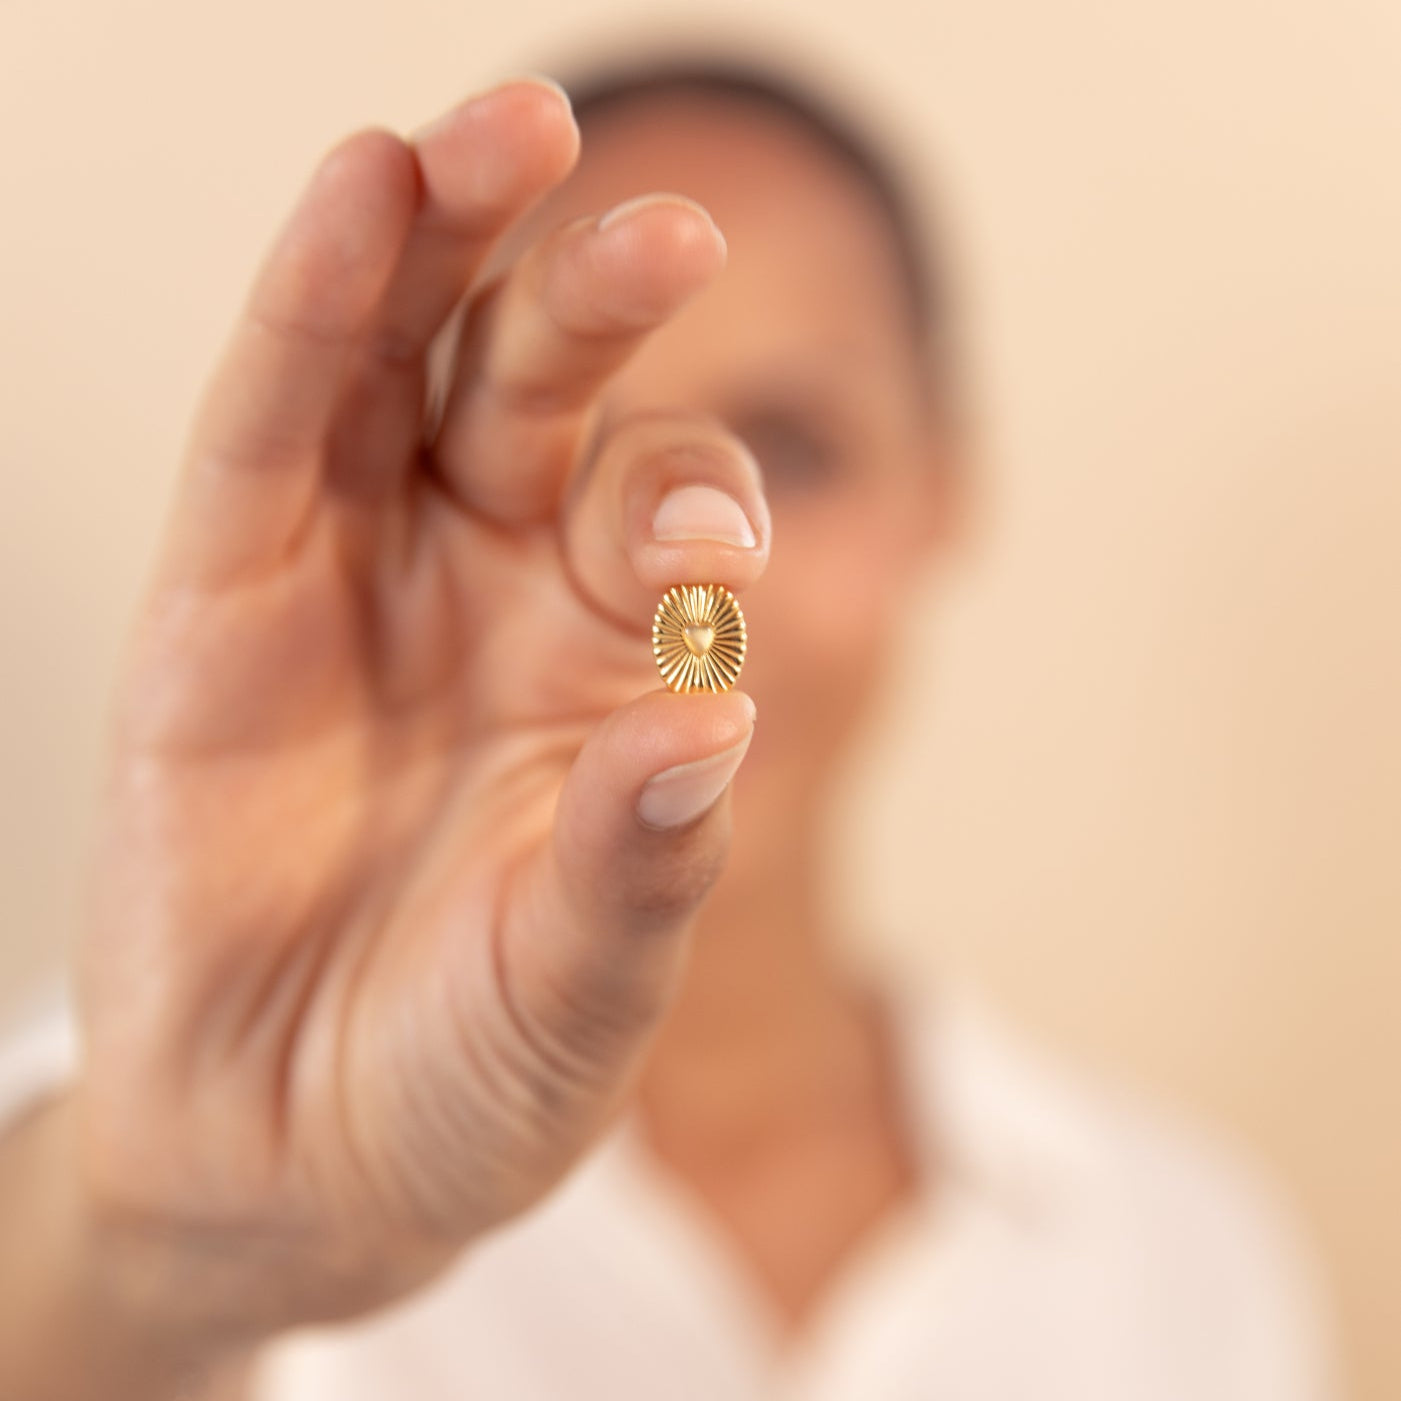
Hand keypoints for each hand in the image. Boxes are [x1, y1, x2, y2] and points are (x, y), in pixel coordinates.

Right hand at [71, 76, 768, 1355]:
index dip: (698, 501)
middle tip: (665, 232)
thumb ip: (639, 876)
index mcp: (611, 669)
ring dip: (455, 241)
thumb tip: (712, 732)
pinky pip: (273, 425)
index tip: (709, 534)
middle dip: (597, 307)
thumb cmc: (462, 1078)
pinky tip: (360, 201)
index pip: (669, 524)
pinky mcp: (224, 598)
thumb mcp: (572, 999)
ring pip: (412, 364)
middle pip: (549, 401)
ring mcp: (363, 578)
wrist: (292, 1158)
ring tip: (506, 130)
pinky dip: (312, 310)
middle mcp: (496, 594)